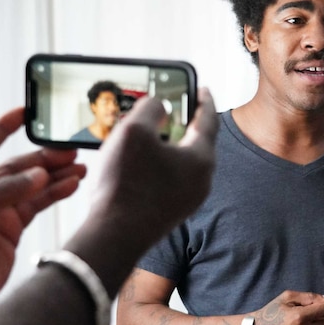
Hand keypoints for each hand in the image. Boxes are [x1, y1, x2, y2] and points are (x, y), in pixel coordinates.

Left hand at [0, 107, 86, 324]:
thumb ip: (5, 191)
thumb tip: (39, 174)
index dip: (3, 129)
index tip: (24, 113)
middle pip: (18, 167)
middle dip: (44, 158)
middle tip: (70, 151)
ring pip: (32, 186)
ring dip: (55, 176)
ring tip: (80, 167)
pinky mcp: (12, 229)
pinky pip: (37, 205)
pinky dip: (55, 194)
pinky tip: (72, 186)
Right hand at [65, 88, 218, 295]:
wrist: (114, 236)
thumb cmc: (126, 183)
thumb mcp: (134, 129)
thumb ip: (151, 107)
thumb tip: (159, 107)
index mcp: (201, 158)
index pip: (209, 119)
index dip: (204, 99)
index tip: (201, 88)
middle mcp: (202, 180)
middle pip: (198, 141)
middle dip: (186, 122)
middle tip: (176, 107)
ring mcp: (188, 199)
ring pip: (184, 162)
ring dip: (170, 144)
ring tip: (152, 132)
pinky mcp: (172, 212)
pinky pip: (171, 179)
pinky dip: (161, 164)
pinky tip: (140, 161)